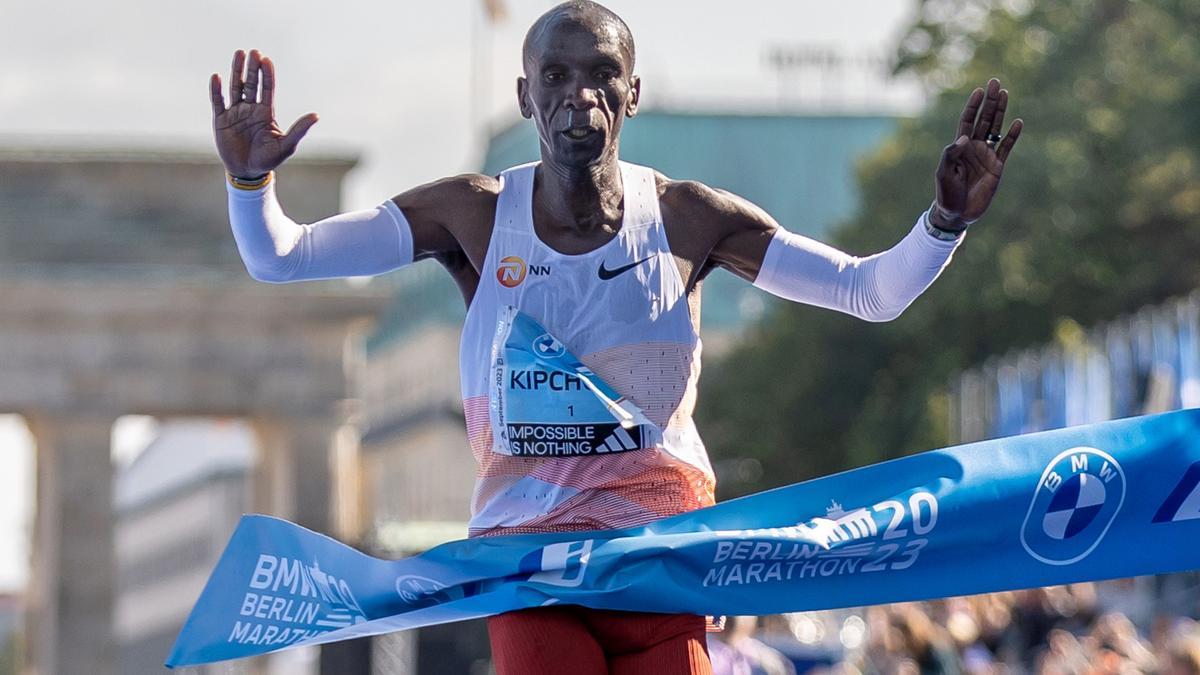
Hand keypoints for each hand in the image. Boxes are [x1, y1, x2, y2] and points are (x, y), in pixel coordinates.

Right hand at [209, 49, 317, 178]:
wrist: (248, 172)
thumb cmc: (268, 159)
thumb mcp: (286, 145)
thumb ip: (299, 130)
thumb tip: (316, 116)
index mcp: (266, 113)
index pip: (267, 89)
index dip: (267, 74)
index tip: (267, 60)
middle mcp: (250, 109)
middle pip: (251, 84)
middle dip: (252, 68)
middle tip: (253, 52)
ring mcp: (235, 113)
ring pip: (235, 88)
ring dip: (236, 71)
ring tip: (238, 54)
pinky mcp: (221, 120)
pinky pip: (218, 102)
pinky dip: (217, 90)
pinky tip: (217, 77)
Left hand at [932, 78, 1022, 229]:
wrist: (957, 213)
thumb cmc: (946, 193)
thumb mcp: (944, 173)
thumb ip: (951, 155)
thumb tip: (965, 138)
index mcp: (960, 147)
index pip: (967, 121)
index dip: (973, 106)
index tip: (979, 91)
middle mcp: (974, 147)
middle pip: (983, 119)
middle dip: (989, 102)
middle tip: (995, 82)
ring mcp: (987, 156)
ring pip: (996, 129)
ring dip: (1000, 112)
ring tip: (1005, 94)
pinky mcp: (997, 167)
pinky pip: (1006, 148)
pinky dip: (1012, 136)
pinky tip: (1017, 122)